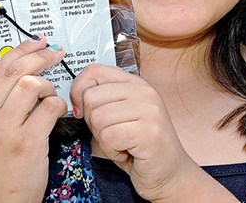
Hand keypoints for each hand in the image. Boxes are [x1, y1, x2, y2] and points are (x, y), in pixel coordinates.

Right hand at [0, 36, 67, 202]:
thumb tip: (20, 70)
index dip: (19, 50)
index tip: (35, 42)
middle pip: (15, 71)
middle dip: (40, 56)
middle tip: (55, 53)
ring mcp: (5, 129)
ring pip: (32, 84)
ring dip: (47, 87)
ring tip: (48, 98)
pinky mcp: (27, 142)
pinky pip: (50, 107)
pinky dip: (58, 106)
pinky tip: (55, 115)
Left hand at [71, 64, 213, 201]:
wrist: (170, 174)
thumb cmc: (140, 148)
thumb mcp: (119, 116)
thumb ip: (102, 101)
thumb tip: (75, 100)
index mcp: (135, 84)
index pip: (94, 72)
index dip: (78, 91)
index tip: (82, 111)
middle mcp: (144, 92)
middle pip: (91, 97)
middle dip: (92, 122)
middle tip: (112, 134)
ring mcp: (149, 110)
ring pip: (97, 118)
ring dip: (103, 140)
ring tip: (122, 144)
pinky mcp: (149, 131)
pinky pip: (108, 137)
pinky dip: (111, 151)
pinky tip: (127, 153)